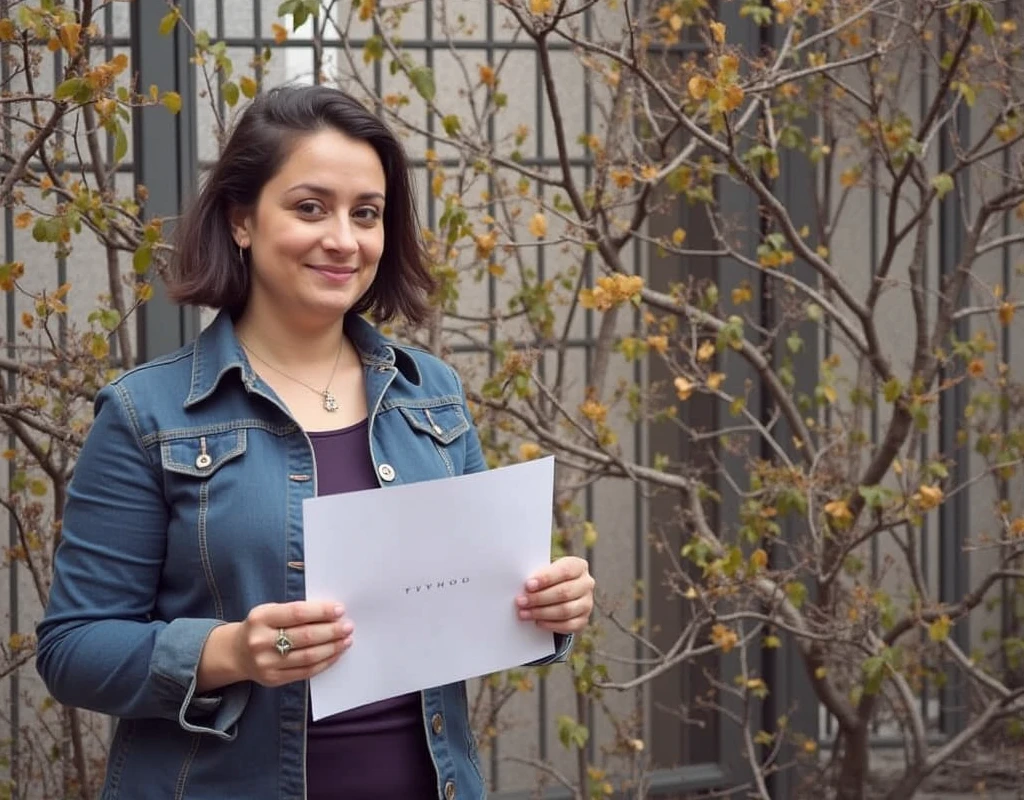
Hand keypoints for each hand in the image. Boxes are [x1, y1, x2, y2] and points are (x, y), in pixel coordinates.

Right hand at [225, 601, 352, 688]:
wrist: (236, 653)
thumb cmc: (262, 627)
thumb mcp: (270, 611)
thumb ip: (295, 612)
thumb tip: (331, 613)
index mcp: (261, 618)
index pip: (297, 613)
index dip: (321, 611)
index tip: (340, 610)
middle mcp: (261, 641)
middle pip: (305, 636)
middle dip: (331, 631)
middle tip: (348, 626)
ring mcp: (266, 663)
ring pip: (308, 656)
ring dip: (332, 648)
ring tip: (346, 640)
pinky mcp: (273, 679)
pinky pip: (305, 672)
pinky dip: (324, 662)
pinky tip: (335, 654)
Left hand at [516, 556, 594, 633]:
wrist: (562, 593)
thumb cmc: (551, 579)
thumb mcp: (547, 570)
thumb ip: (539, 576)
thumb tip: (524, 587)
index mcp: (578, 566)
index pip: (564, 571)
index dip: (546, 578)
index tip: (528, 585)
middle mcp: (586, 584)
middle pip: (564, 592)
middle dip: (539, 598)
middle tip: (521, 601)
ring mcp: (587, 603)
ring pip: (565, 610)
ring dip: (541, 613)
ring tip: (524, 613)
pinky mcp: (584, 620)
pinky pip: (568, 625)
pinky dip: (551, 625)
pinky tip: (537, 622)